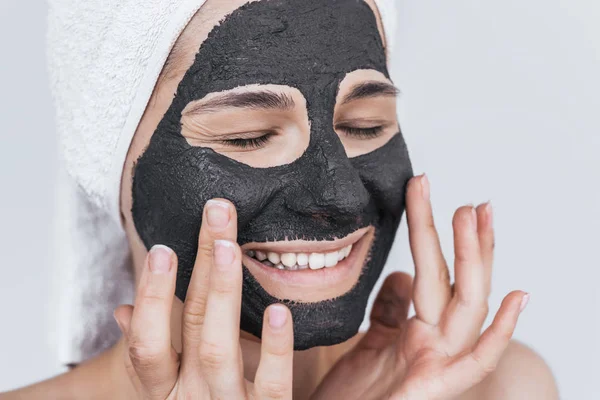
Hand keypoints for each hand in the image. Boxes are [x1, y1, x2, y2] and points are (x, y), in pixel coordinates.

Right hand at [113, 199, 293, 398]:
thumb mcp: (163, 394)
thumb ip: (150, 353)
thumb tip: (125, 309)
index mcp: (161, 391)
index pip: (147, 340)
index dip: (152, 295)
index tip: (164, 247)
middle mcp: (186, 399)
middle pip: (187, 327)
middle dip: (199, 267)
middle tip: (216, 213)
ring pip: (216, 348)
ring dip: (221, 293)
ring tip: (230, 246)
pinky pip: (271, 385)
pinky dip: (275, 349)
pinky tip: (278, 310)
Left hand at [311, 174, 528, 399]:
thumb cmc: (351, 396)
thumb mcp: (368, 342)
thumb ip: (389, 310)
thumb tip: (403, 273)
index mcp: (417, 331)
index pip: (433, 272)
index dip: (435, 233)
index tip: (427, 191)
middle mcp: (433, 343)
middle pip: (454, 280)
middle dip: (462, 237)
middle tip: (466, 195)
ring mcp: (437, 364)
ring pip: (466, 305)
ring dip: (474, 259)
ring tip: (473, 215)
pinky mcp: (434, 389)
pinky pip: (474, 362)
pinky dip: (499, 333)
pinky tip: (518, 298)